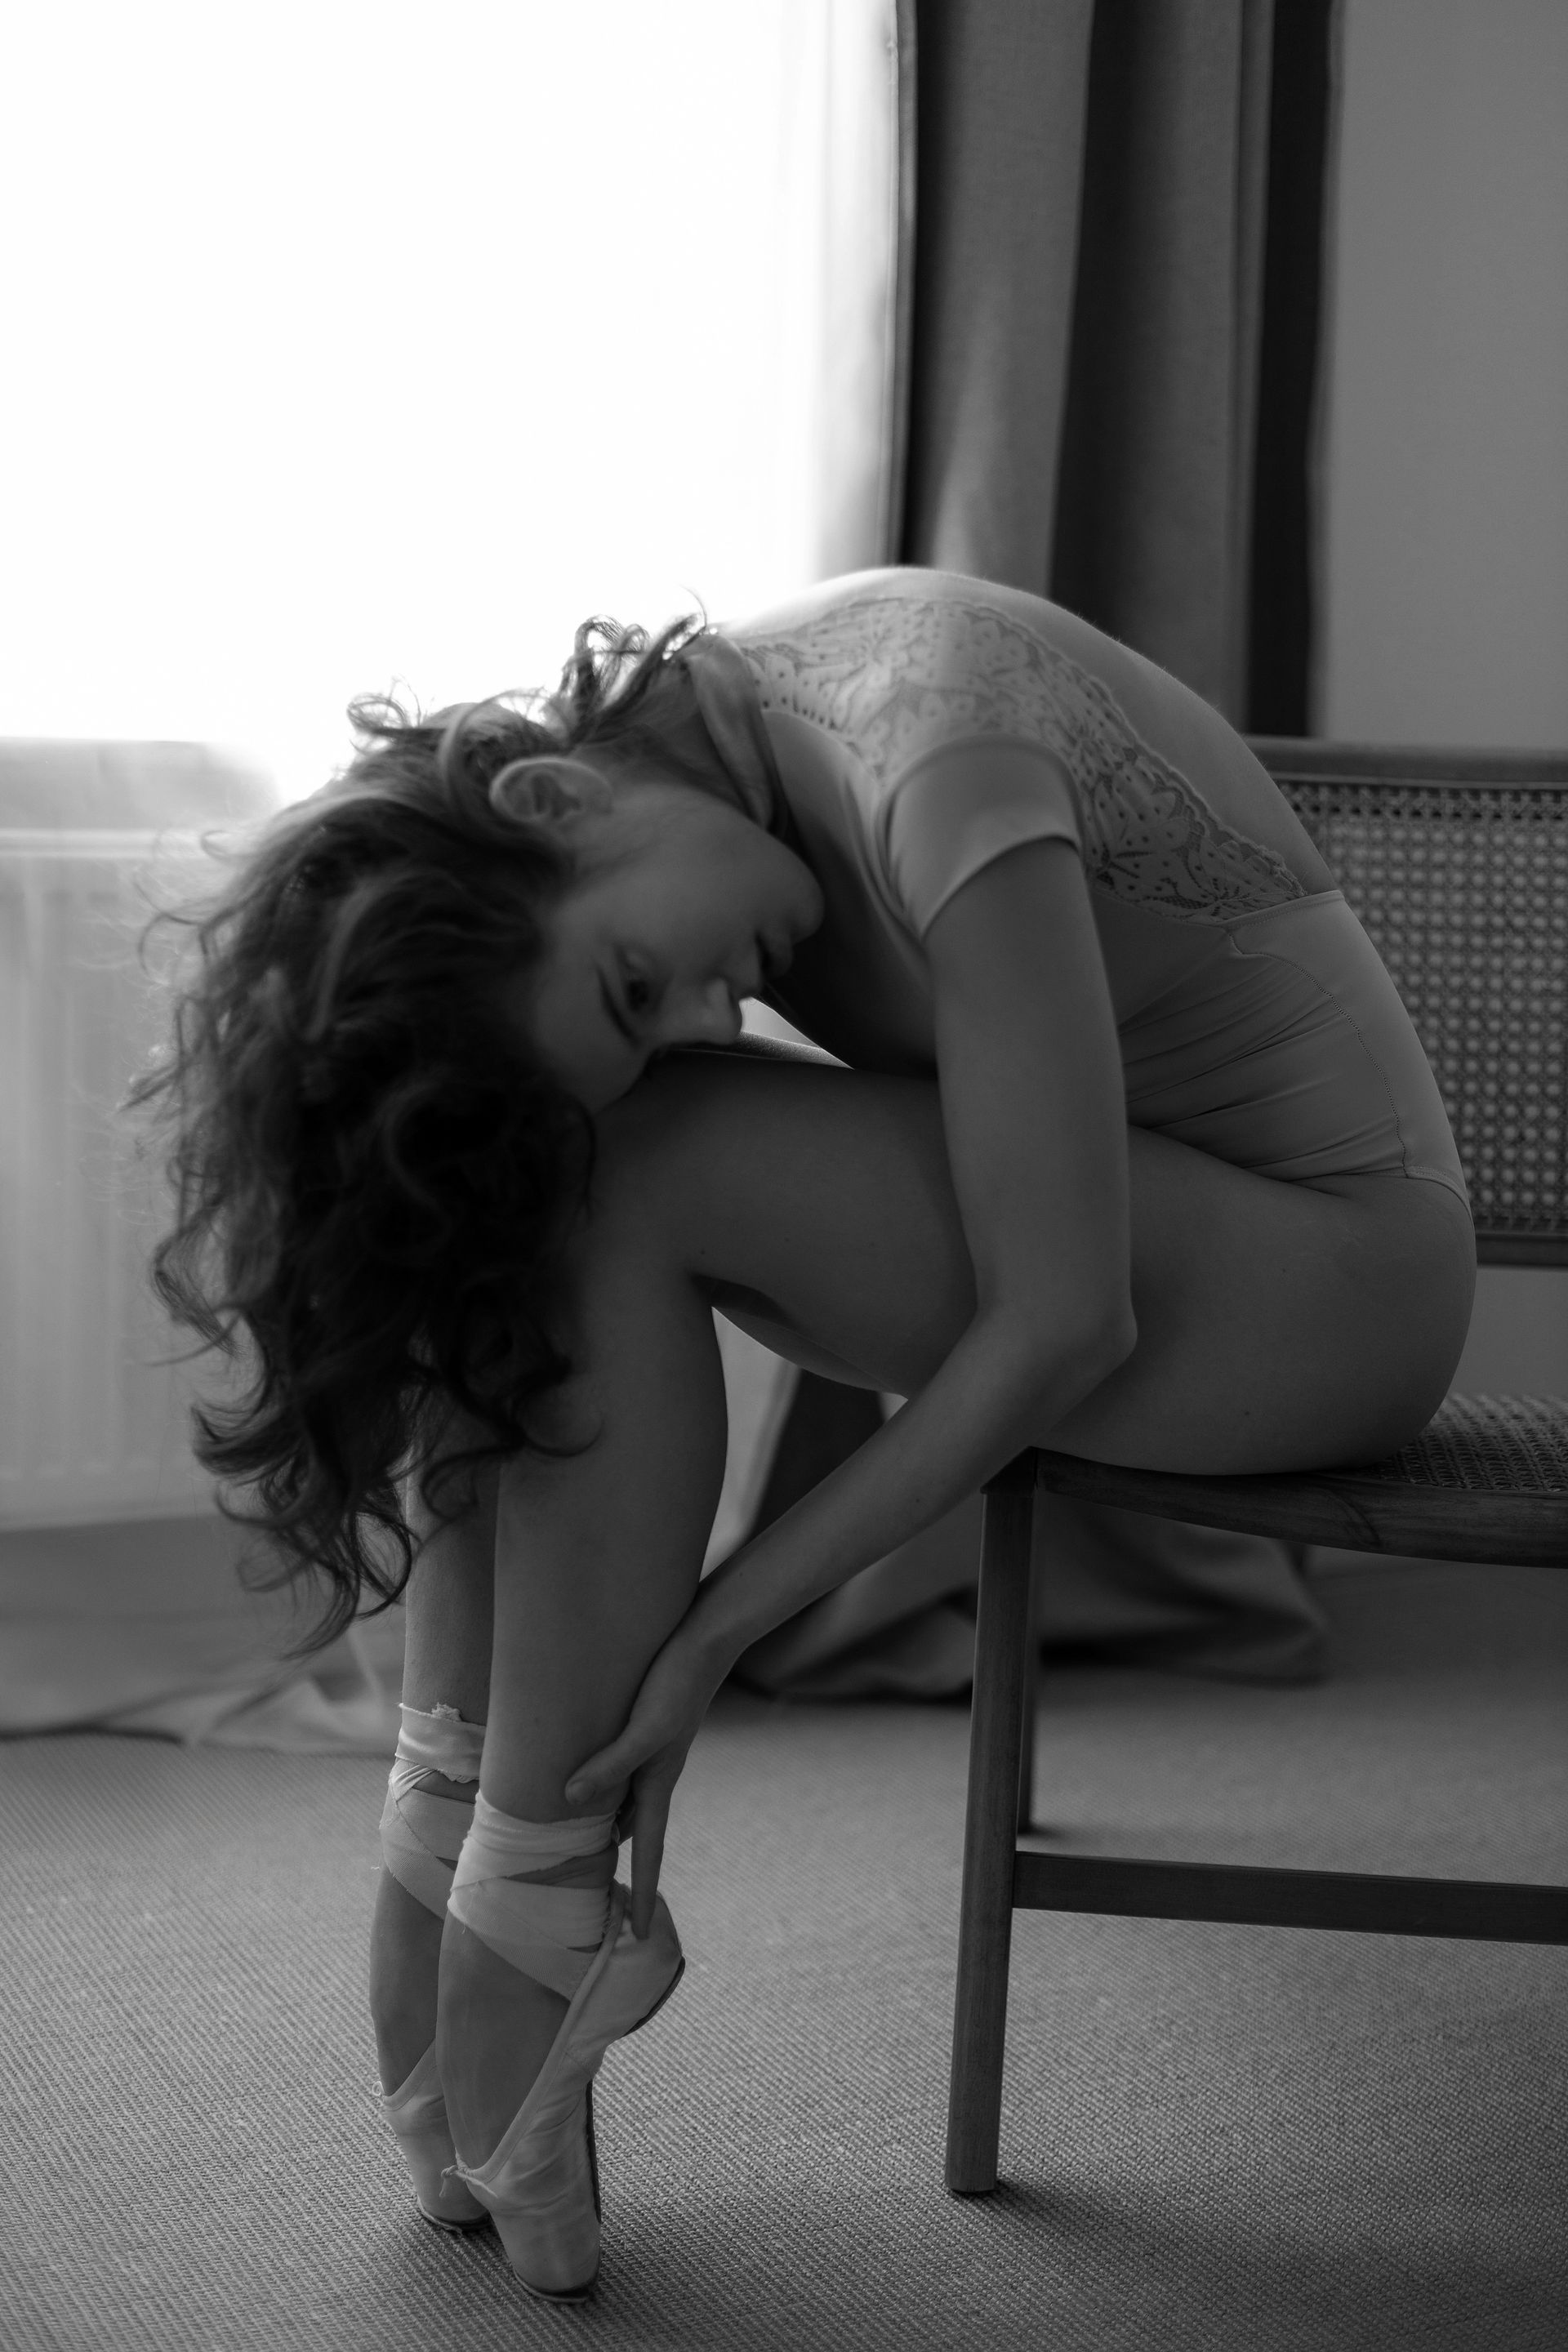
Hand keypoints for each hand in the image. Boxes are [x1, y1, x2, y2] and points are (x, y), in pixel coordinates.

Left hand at [564, 1623, 726, 1937]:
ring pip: (625, 1805)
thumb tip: (569, 1799)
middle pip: (635, 1835)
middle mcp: (656, 1776)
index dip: (645, 1894)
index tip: (640, 1936)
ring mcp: (653, 1754)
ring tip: (579, 1853)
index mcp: (659, 1784)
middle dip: (624, 1869)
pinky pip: (620, 1775)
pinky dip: (603, 1792)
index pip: (650, 1853)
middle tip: (599, 1902)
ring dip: (607, 1830)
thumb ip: (609, 1763)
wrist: (705, 1640)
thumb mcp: (643, 1728)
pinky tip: (584, 1784)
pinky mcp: (645, 1730)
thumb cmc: (676, 1683)